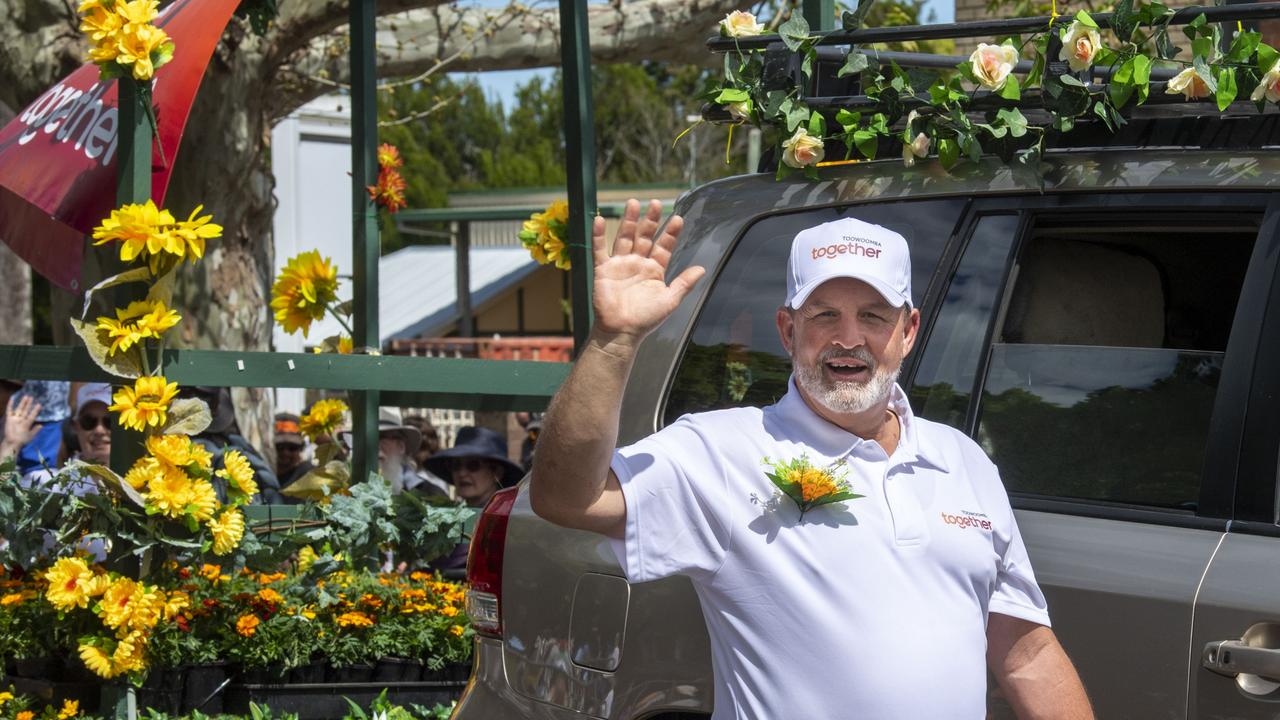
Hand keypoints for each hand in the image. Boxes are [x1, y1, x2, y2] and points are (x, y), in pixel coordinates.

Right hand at [1, 394, 41, 458]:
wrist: (12, 443)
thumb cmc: (22, 440)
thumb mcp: (31, 435)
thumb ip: (35, 430)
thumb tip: (41, 425)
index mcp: (27, 423)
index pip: (32, 415)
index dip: (35, 410)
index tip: (39, 405)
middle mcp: (22, 419)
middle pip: (26, 410)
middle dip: (29, 404)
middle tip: (32, 397)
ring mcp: (15, 418)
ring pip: (19, 409)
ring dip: (22, 403)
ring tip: (26, 396)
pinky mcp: (9, 418)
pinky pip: (9, 411)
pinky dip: (10, 405)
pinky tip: (12, 399)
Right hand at [591, 199, 705, 342]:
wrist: (621, 332)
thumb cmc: (646, 319)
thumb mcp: (670, 300)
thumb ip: (684, 283)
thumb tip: (703, 269)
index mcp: (654, 270)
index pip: (663, 246)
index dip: (670, 233)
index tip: (678, 219)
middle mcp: (637, 263)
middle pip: (644, 236)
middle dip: (650, 220)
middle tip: (656, 203)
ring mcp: (620, 265)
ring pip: (624, 237)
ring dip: (629, 221)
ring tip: (633, 202)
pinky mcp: (603, 270)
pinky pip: (599, 250)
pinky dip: (598, 236)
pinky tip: (598, 220)